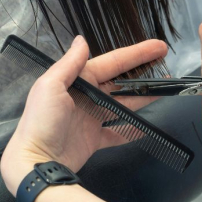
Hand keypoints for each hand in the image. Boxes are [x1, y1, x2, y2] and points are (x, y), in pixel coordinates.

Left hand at [0, 36, 167, 195]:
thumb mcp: (50, 86)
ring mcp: (92, 118)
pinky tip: (146, 128)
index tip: (158, 47)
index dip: (136, 54)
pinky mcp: (94, 139)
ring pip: (123, 105)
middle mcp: (86, 96)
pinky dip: (131, 131)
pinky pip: (117, 132)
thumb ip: (69, 63)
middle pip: (120, 82)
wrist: (35, 161)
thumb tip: (81, 40)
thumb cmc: (42, 121)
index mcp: (77, 80)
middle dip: (142, 75)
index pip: (112, 62)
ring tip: (163, 93)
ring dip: (142, 99)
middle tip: (166, 70)